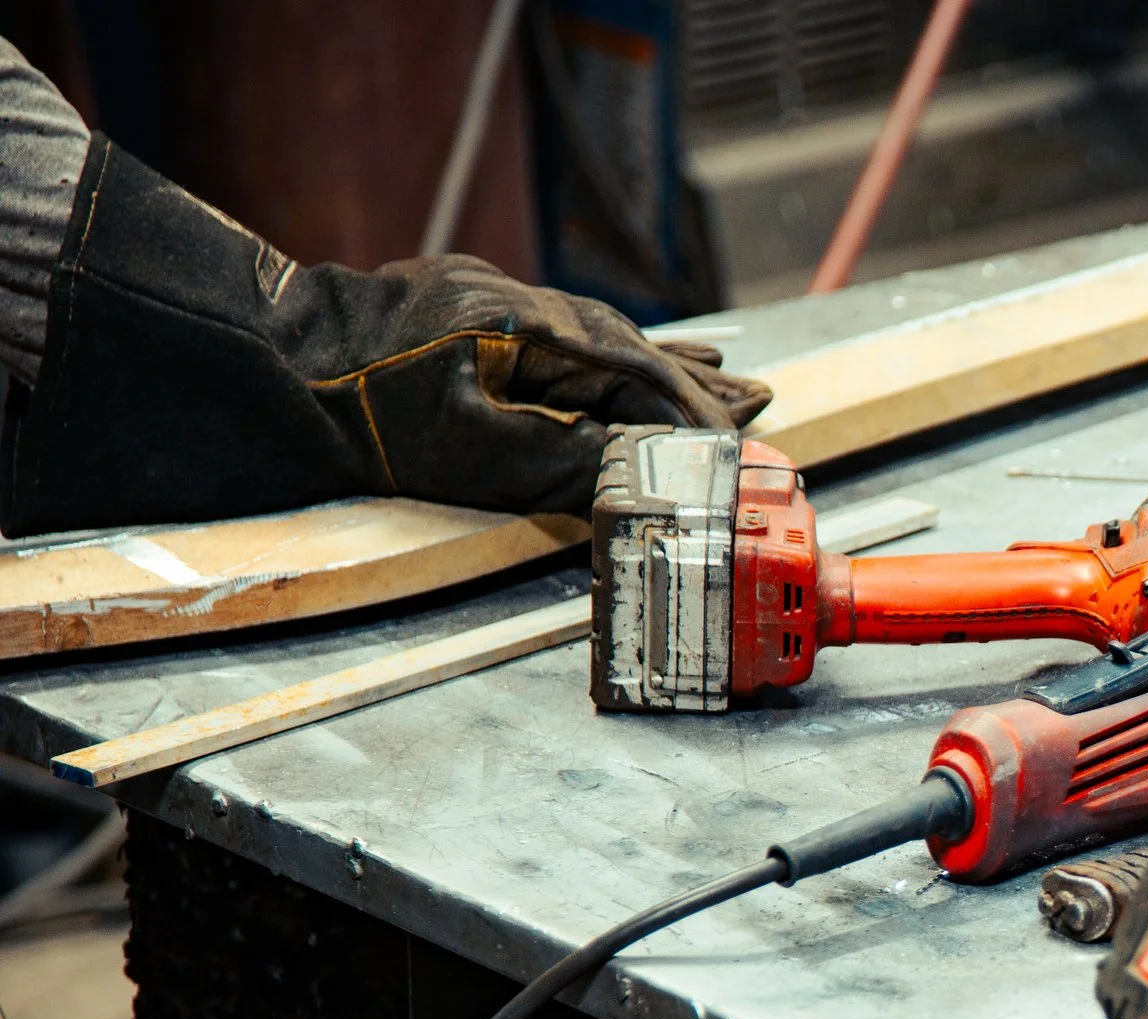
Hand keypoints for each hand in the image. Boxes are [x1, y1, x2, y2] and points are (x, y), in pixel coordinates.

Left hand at [380, 254, 770, 434]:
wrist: (269, 364)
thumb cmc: (358, 417)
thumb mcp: (469, 456)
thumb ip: (561, 459)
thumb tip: (636, 472)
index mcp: (521, 326)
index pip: (630, 366)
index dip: (688, 409)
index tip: (731, 442)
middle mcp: (515, 299)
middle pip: (628, 342)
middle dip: (696, 383)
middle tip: (759, 410)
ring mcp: (490, 297)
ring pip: (599, 332)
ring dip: (662, 363)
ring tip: (728, 383)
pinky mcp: (467, 307)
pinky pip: (560, 328)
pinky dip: (607, 351)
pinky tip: (639, 353)